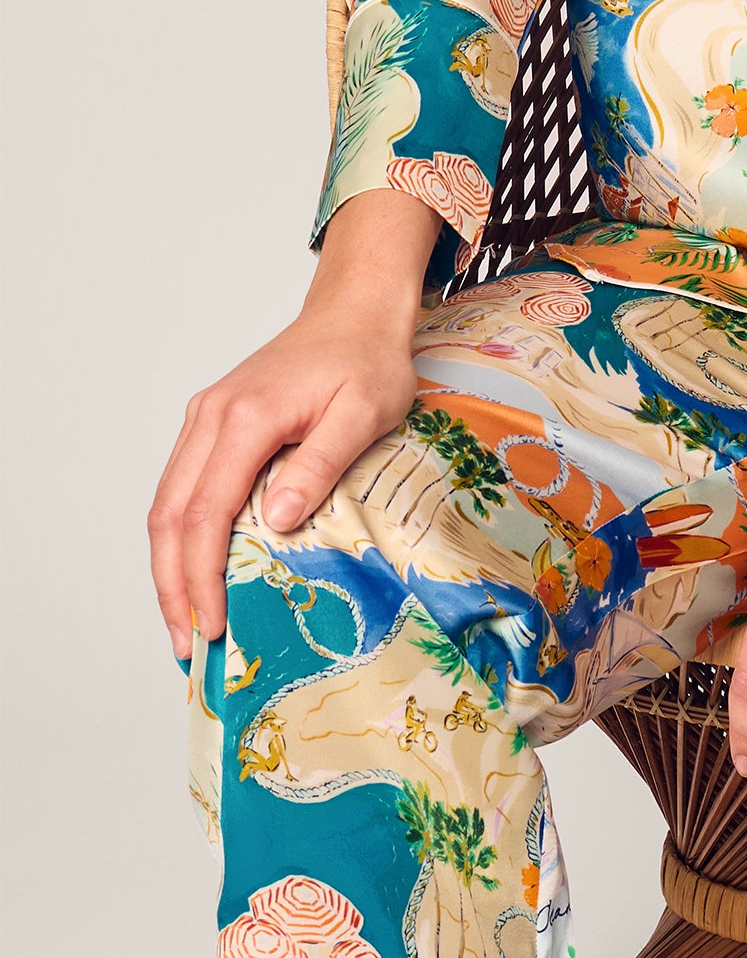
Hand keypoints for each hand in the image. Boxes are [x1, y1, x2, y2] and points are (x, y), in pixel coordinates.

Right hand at [148, 191, 436, 659]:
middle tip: (187, 644)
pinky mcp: (213, 424)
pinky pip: (183, 487)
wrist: (355, 312)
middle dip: (173, 587)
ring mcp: (206, 419)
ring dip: (169, 567)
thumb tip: (274, 522)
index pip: (205, 514)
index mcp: (244, 419)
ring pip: (167, 505)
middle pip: (169, 517)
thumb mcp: (363, 413)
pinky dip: (180, 535)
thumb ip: (319, 465)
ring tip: (184, 621)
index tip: (211, 625)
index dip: (201, 577)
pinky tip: (194, 570)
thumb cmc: (369, 360)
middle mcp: (211, 418)